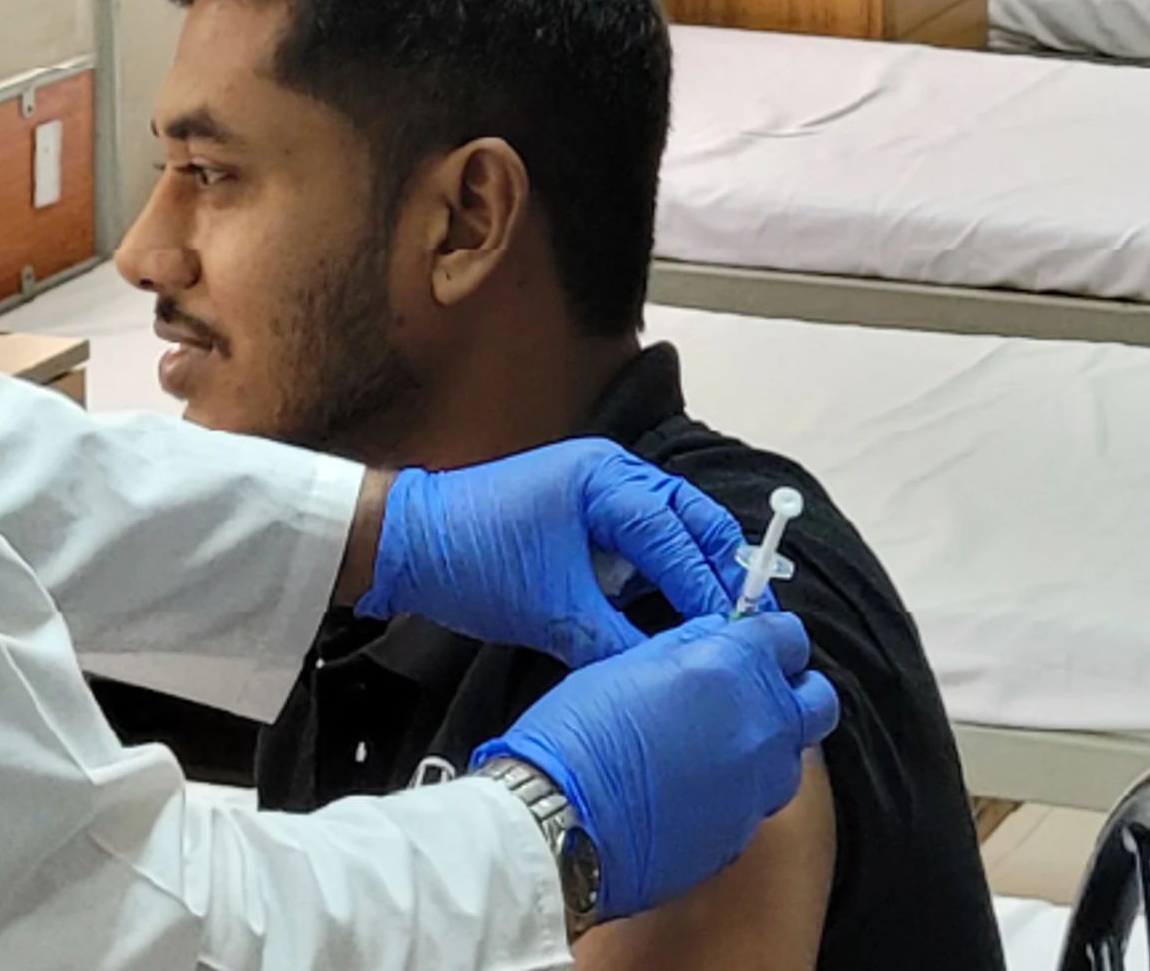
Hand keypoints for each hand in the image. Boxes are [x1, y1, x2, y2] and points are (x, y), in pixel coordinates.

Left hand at [359, 439, 751, 664]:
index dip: (706, 586)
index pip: (676, 535)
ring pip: (670, 525)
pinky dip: (661, 569)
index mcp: (606, 481)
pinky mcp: (584, 512)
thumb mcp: (551, 612)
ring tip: (715, 618)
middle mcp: (612, 473)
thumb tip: (663, 675)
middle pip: (690, 516)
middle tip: (742, 618)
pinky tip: (671, 608)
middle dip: (717, 567)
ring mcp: (598, 488)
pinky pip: (641, 537)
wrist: (407, 545)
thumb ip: (614, 640)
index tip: (731, 631)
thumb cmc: (474, 565)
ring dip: (692, 568)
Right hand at [477, 610, 843, 922]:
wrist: (553, 825)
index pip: (790, 637)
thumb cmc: (574, 737)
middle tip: (754, 694)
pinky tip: (693, 791)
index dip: (770, 639)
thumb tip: (717, 637)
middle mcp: (761, 727)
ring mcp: (756, 787)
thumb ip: (688, 647)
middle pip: (816, 701)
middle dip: (794, 691)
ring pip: (791, 758)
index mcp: (734, 669)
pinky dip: (738, 792)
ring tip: (718, 748)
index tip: (753, 646)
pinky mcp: (740, 835)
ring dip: (768, 746)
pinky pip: (757, 804)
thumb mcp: (626, 663)